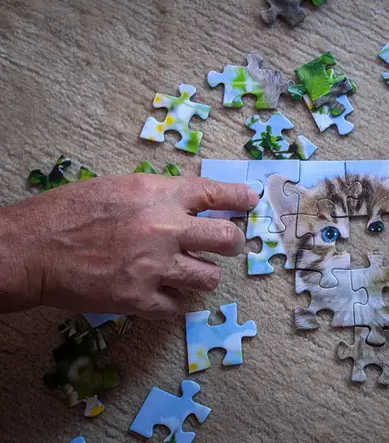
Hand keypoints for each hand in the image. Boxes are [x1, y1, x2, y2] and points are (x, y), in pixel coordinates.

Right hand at [0, 175, 257, 317]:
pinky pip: (178, 307)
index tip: (251, 202)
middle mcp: (165, 228)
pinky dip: (175, 302)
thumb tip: (190, 205)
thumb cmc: (69, 213)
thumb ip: (159, 195)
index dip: (239, 199)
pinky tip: (164, 295)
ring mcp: (155, 266)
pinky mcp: (140, 299)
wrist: (31, 249)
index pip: (215, 194)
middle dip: (232, 244)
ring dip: (204, 276)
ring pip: (208, 278)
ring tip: (190, 274)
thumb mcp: (120, 187)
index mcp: (159, 195)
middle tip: (226, 247)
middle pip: (226, 240)